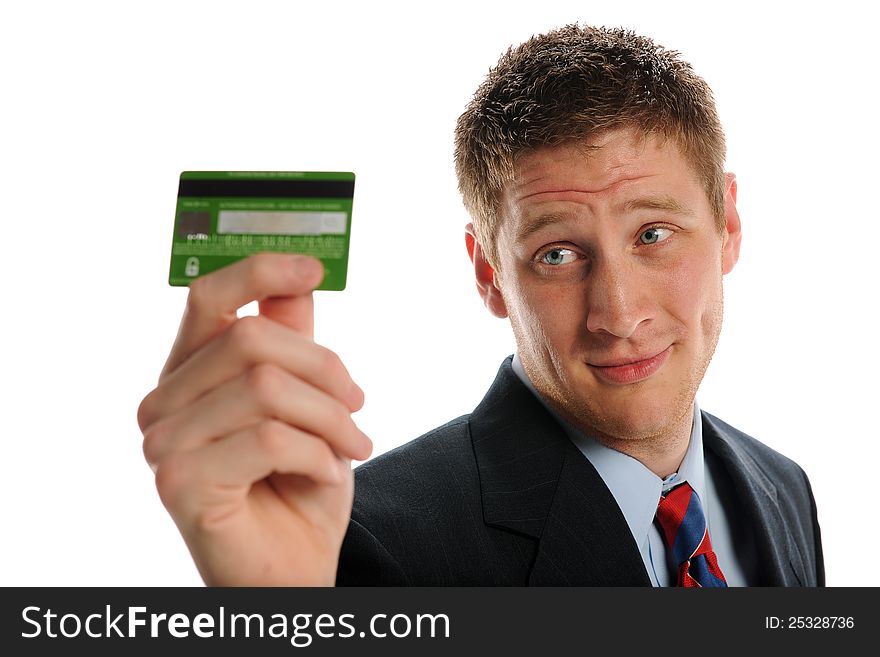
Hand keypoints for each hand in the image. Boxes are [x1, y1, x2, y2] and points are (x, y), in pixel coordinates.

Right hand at [137, 253, 371, 584]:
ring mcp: (163, 443)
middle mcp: (163, 401)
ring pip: (267, 389)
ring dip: (331, 421)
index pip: (208, 297)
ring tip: (350, 448)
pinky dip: (317, 457)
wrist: (293, 565)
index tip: (315, 265)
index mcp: (189, 372)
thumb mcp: (307, 400)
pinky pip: (270, 439)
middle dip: (326, 372)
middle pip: (252, 342)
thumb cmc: (297, 482)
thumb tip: (301, 275)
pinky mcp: (180, 482)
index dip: (260, 271)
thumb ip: (292, 340)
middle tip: (359, 406)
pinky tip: (325, 478)